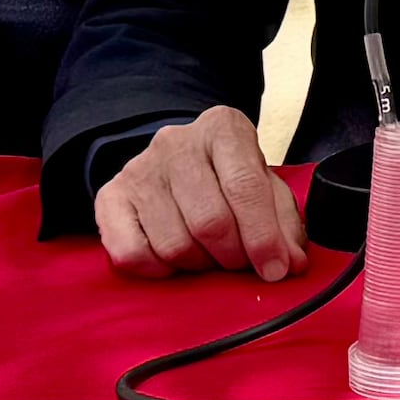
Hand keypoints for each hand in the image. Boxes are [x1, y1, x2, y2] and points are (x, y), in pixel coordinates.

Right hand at [98, 106, 304, 280]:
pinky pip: (132, 254)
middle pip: (210, 221)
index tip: (275, 269)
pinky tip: (173, 260)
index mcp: (223, 128)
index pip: (245, 186)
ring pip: (174, 244)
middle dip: (232, 256)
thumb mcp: (267, 189)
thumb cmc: (230, 180)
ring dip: (198, 265)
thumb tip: (290, 263)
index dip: (263, 237)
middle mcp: (177, 142)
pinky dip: (158, 271)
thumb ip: (284, 224)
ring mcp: (139, 168)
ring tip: (207, 254)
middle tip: (239, 262)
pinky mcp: (110, 197)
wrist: (176, 164)